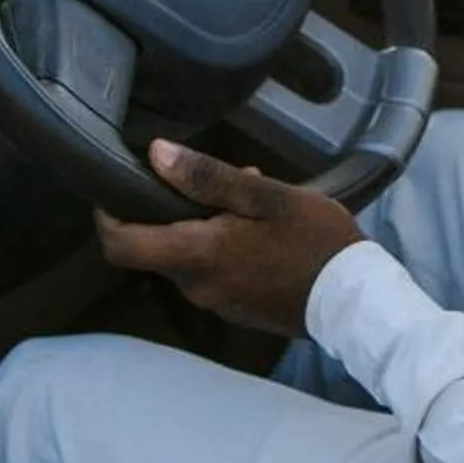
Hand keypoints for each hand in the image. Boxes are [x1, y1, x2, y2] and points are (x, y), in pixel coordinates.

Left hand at [95, 140, 364, 335]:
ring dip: (203, 225)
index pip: (120, 246)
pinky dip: (220, 246)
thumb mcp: (266, 197)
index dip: (107, 216)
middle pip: (155, 246)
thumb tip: (155, 154)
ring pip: (186, 256)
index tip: (115, 186)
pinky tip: (258, 227)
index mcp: (195, 255)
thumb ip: (207, 177)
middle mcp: (195, 286)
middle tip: (213, 179)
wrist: (356, 300)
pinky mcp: (235, 308)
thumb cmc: (315, 241)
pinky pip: (211, 272)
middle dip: (173, 209)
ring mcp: (216, 302)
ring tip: (248, 197)